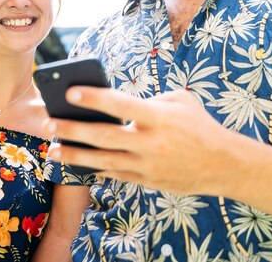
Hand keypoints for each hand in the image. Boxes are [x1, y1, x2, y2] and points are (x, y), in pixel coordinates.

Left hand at [44, 87, 235, 194]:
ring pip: (104, 161)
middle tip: (49, 122)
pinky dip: (95, 169)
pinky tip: (77, 164)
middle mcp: (151, 143)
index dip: (95, 97)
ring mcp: (148, 165)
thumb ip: (150, 100)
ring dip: (76, 155)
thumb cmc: (199, 126)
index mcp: (160, 117)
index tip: (70, 90)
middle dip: (73, 129)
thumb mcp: (180, 101)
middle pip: (104, 136)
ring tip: (53, 149)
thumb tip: (117, 104)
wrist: (222, 164)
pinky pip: (115, 174)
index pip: (121, 105)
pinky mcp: (147, 181)